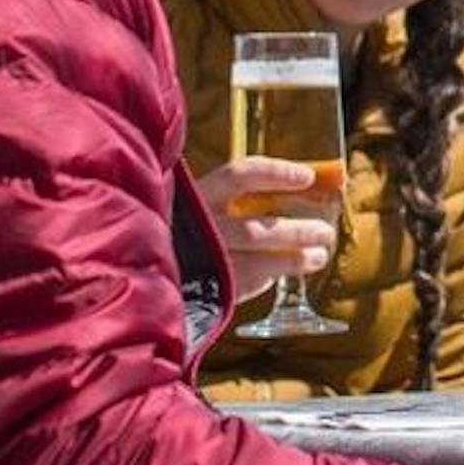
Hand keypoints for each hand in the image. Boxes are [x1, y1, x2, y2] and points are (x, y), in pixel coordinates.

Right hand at [196, 159, 333, 301]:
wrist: (139, 269)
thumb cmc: (183, 226)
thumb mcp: (203, 200)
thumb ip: (240, 196)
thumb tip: (303, 185)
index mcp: (195, 196)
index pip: (239, 176)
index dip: (276, 174)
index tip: (308, 177)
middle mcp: (196, 228)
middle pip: (255, 229)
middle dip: (295, 231)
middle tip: (325, 230)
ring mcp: (198, 261)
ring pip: (255, 263)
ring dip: (292, 260)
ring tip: (319, 256)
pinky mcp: (200, 290)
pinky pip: (243, 286)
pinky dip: (266, 278)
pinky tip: (282, 274)